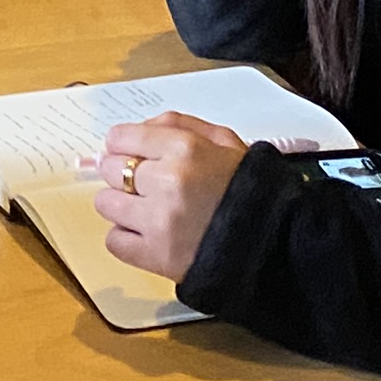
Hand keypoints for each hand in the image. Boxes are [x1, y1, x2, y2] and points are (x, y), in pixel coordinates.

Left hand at [88, 114, 250, 281]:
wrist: (275, 242)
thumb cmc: (250, 190)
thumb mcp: (224, 141)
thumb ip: (178, 125)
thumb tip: (136, 130)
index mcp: (185, 149)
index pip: (121, 137)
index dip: (123, 144)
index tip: (129, 152)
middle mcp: (168, 182)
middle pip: (110, 168)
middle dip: (122, 173)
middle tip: (144, 183)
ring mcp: (159, 221)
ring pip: (105, 204)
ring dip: (121, 205)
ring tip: (146, 210)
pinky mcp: (155, 256)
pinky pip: (114, 241)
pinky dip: (126, 238)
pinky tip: (148, 234)